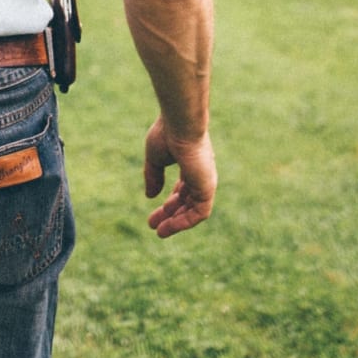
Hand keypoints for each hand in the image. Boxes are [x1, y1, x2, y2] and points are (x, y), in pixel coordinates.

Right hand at [143, 116, 215, 237]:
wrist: (181, 125)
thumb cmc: (167, 135)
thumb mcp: (155, 158)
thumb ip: (153, 176)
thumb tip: (150, 196)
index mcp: (190, 164)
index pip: (183, 189)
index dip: (169, 203)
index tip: (153, 214)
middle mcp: (200, 174)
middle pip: (186, 201)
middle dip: (170, 214)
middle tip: (153, 225)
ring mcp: (205, 182)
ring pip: (193, 210)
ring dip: (176, 222)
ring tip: (160, 232)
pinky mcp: (207, 189)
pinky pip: (199, 213)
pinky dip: (185, 222)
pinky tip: (169, 227)